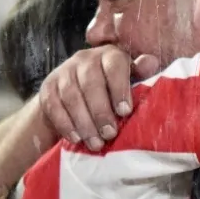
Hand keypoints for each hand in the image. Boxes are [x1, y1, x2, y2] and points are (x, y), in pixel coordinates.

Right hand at [39, 46, 159, 149]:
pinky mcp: (48, 88)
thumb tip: (151, 62)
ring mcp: (64, 72)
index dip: (119, 88)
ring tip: (95, 143)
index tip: (125, 112)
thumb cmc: (111, 92)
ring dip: (84, 122)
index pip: (114, 65)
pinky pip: (54, 106)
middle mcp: (85, 59)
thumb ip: (140, 74)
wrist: (76, 98)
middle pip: (90, 82)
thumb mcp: (130, 82)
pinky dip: (65, 124)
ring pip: (71, 96)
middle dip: (101, 111)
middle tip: (110, 134)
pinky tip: (76, 138)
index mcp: (109, 55)